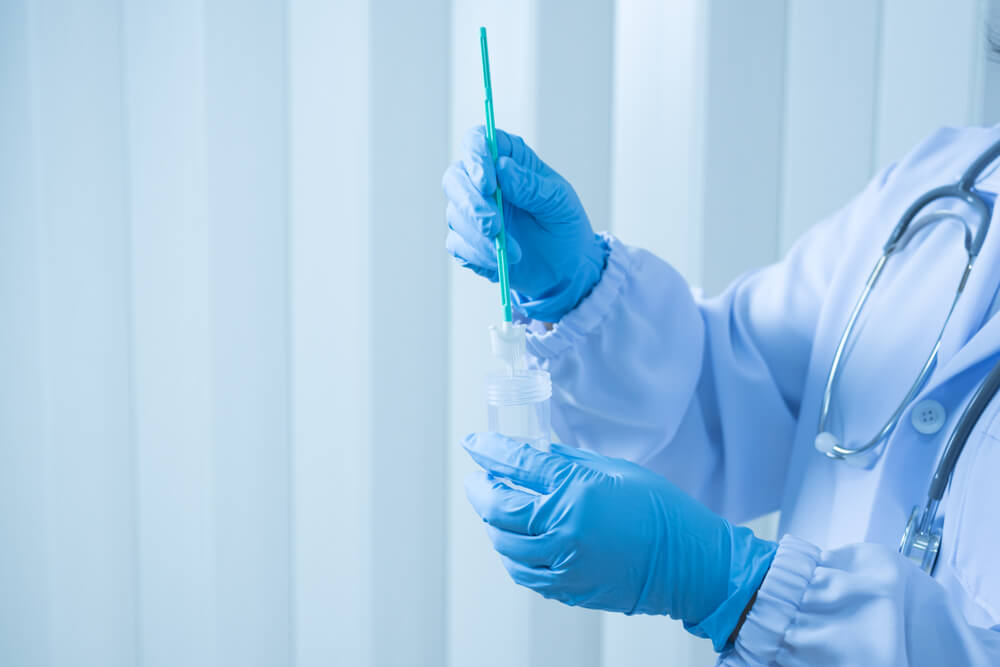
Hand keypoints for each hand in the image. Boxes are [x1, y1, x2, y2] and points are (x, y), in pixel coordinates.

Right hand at [442, 127, 607, 321]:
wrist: (566, 266)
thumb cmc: (564, 224)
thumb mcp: (559, 201)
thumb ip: (531, 185)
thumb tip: (502, 167)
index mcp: (507, 159)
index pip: (476, 142)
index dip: (475, 157)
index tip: (488, 183)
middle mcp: (483, 182)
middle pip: (455, 178)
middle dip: (471, 203)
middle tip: (494, 225)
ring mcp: (472, 212)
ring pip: (455, 215)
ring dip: (480, 236)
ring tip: (514, 251)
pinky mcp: (468, 242)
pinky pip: (458, 245)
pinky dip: (479, 255)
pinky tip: (502, 262)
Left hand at [461, 432, 775, 649]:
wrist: (691, 564)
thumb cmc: (662, 510)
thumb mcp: (616, 471)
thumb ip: (569, 464)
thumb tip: (533, 454)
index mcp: (577, 491)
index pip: (518, 466)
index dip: (489, 452)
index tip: (473, 444)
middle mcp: (564, 529)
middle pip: (499, 507)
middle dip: (481, 489)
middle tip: (478, 478)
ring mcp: (563, 564)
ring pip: (504, 544)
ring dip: (493, 523)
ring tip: (495, 508)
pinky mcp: (568, 589)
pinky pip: (523, 571)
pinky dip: (511, 553)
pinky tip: (515, 541)